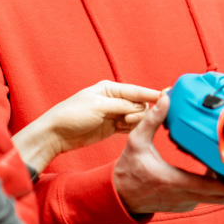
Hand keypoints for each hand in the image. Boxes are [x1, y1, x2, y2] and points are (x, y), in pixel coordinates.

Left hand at [15, 81, 159, 172]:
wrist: (56, 134)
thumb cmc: (72, 115)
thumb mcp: (99, 107)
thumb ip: (123, 105)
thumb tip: (143, 105)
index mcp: (110, 88)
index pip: (136, 91)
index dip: (152, 94)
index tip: (167, 98)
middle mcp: (114, 100)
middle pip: (140, 104)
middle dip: (139, 112)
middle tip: (127, 119)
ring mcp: (114, 114)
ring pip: (136, 117)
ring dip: (135, 121)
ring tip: (122, 124)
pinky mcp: (112, 128)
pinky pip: (130, 127)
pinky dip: (131, 129)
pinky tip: (125, 130)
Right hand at [114, 96, 223, 213]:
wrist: (120, 194)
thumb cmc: (129, 168)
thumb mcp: (137, 141)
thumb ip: (152, 120)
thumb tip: (165, 98)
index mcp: (176, 182)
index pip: (216, 188)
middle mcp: (184, 198)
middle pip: (222, 196)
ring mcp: (185, 205)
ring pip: (214, 198)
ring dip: (218, 183)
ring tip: (215, 162)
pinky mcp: (183, 207)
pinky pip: (204, 199)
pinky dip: (208, 188)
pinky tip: (205, 171)